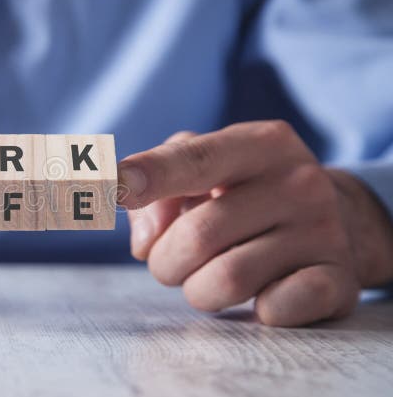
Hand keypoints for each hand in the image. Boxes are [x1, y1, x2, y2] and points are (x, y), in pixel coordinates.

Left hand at [118, 121, 392, 326]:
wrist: (331, 222)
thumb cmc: (242, 193)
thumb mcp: (200, 172)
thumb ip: (156, 191)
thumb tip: (146, 243)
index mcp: (260, 144)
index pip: (195, 160)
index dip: (151, 176)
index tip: (115, 186)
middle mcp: (298, 182)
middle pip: (198, 236)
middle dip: (166, 261)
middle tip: (173, 262)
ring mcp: (323, 231)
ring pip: (226, 281)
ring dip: (199, 291)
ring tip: (210, 277)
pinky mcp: (339, 280)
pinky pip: (275, 310)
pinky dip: (253, 309)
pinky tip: (262, 292)